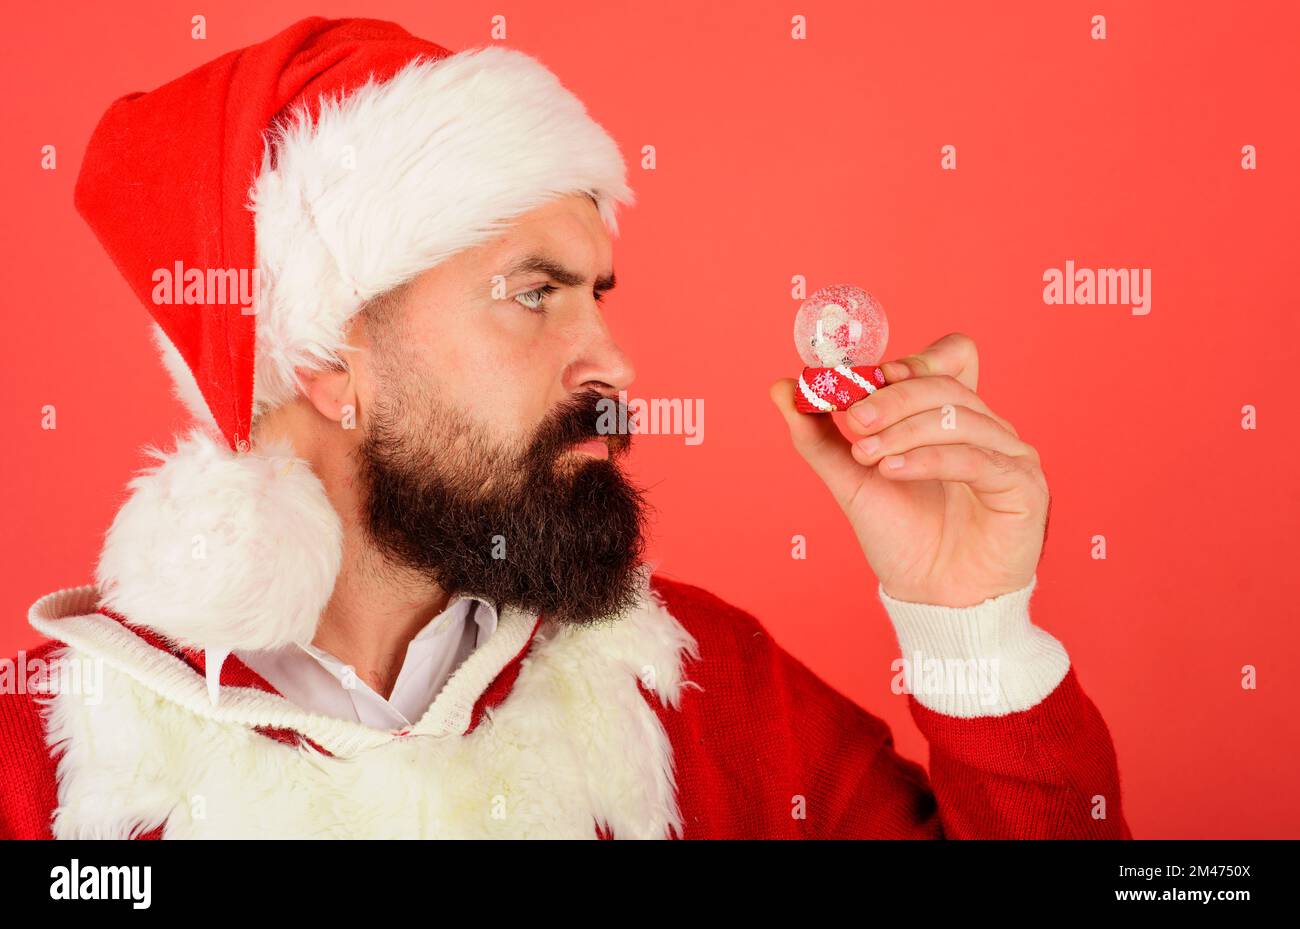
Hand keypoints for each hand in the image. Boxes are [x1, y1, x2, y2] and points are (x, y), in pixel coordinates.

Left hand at [770, 332, 1049, 607]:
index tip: (860, 382)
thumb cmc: (901, 536)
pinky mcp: (1022, 487)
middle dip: (891, 398)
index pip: (951, 356)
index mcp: (954, 415)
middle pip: (944, 384)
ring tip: (866, 455)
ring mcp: (1010, 454)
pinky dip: (928, 459)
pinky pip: (976, 458)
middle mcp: (988, 427)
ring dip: (903, 430)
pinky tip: (893, 471)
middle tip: (853, 422)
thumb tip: (780, 387)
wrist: (930, 597)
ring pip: (957, 417)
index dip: (910, 361)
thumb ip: (819, 435)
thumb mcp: (850, 478)